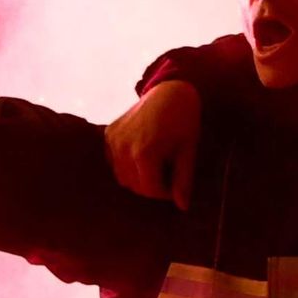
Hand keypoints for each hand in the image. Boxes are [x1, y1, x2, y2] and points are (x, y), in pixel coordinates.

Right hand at [107, 80, 199, 200]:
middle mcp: (124, 148)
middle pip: (135, 186)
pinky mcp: (109, 134)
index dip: (166, 192)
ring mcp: (113, 140)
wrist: (169, 90)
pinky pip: (114, 163)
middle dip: (153, 186)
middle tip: (168, 175)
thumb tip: (182, 207)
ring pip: (123, 177)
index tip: (177, 184)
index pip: (150, 190)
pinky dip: (126, 165)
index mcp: (144, 153)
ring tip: (156, 165)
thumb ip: (184, 180)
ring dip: (139, 177)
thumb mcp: (188, 150)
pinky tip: (142, 155)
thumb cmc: (184, 120)